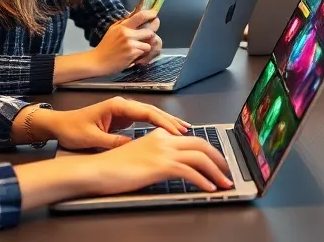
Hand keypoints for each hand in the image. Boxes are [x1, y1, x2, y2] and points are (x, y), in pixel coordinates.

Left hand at [25, 97, 189, 150]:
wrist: (59, 125)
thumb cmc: (72, 129)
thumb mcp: (92, 138)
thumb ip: (113, 142)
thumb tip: (133, 147)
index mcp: (117, 106)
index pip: (146, 112)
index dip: (163, 122)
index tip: (176, 131)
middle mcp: (123, 105)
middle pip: (152, 111)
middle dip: (170, 121)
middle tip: (186, 130)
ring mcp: (123, 111)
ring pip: (149, 115)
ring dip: (165, 123)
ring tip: (182, 130)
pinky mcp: (122, 118)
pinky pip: (143, 121)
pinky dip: (156, 126)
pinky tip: (164, 132)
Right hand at [88, 10, 157, 75]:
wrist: (98, 61)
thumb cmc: (105, 46)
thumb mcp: (113, 30)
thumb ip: (123, 23)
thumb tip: (133, 14)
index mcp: (123, 26)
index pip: (141, 16)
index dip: (151, 14)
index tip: (155, 15)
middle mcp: (127, 33)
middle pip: (150, 31)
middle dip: (150, 36)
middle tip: (146, 39)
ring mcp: (130, 43)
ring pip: (148, 44)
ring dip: (145, 48)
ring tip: (137, 50)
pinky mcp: (132, 53)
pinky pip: (144, 52)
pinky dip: (141, 55)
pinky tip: (133, 56)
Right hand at [88, 128, 233, 194]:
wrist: (96, 169)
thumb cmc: (112, 167)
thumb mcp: (139, 156)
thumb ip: (156, 156)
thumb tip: (172, 166)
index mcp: (159, 136)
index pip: (191, 139)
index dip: (208, 150)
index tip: (217, 160)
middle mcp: (164, 140)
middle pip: (201, 144)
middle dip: (218, 158)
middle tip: (227, 170)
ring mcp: (163, 151)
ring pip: (200, 157)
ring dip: (216, 171)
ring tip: (224, 182)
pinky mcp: (160, 165)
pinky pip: (190, 171)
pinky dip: (204, 181)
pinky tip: (209, 188)